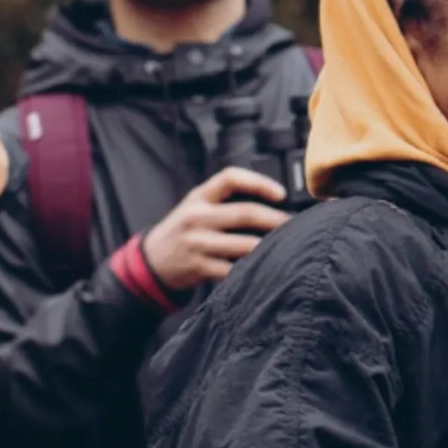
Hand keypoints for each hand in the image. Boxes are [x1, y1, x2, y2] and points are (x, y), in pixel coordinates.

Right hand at [141, 167, 290, 290]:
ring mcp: (197, 243)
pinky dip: (253, 269)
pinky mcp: (199, 267)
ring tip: (286, 248)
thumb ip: (224, 201)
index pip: (230, 178)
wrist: (152, 261)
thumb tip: (274, 203)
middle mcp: (196, 217)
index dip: (259, 183)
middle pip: (245, 213)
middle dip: (277, 220)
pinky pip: (234, 269)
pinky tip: (265, 268)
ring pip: (245, 245)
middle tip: (295, 226)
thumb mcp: (195, 207)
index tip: (281, 193)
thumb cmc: (183, 231)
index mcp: (198, 197)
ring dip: (270, 247)